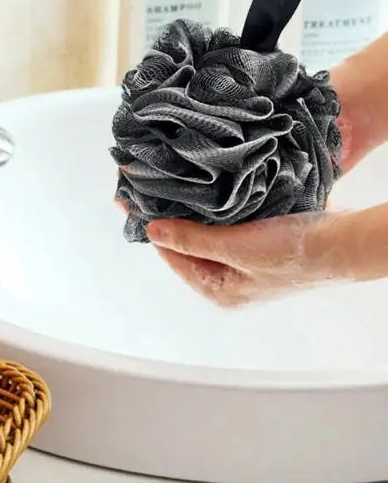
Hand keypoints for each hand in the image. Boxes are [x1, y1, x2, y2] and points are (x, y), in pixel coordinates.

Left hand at [145, 212, 351, 306]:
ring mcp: (246, 268)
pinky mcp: (261, 250)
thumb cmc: (294, 252)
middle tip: (155, 193)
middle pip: (189, 248)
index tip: (137, 205)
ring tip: (178, 191)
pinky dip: (218, 215)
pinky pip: (228, 231)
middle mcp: (229, 284)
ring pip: (208, 237)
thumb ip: (191, 238)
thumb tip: (152, 230)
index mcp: (218, 292)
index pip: (173, 258)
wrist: (344, 244)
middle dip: (174, 222)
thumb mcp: (234, 246)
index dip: (156, 231)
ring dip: (196, 216)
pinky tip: (212, 196)